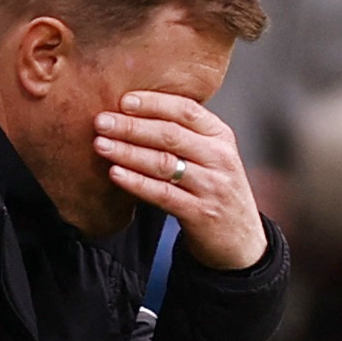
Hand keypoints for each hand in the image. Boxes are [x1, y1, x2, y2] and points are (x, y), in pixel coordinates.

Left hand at [94, 93, 268, 271]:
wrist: (240, 239)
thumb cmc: (215, 191)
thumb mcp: (211, 156)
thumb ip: (185, 135)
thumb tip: (135, 113)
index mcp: (221, 137)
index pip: (186, 110)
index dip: (154, 103)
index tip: (124, 100)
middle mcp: (219, 158)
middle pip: (170, 135)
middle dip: (132, 126)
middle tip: (102, 121)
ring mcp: (211, 187)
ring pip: (164, 163)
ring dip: (128, 152)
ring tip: (101, 145)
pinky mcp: (200, 214)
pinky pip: (163, 194)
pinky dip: (137, 183)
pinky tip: (116, 174)